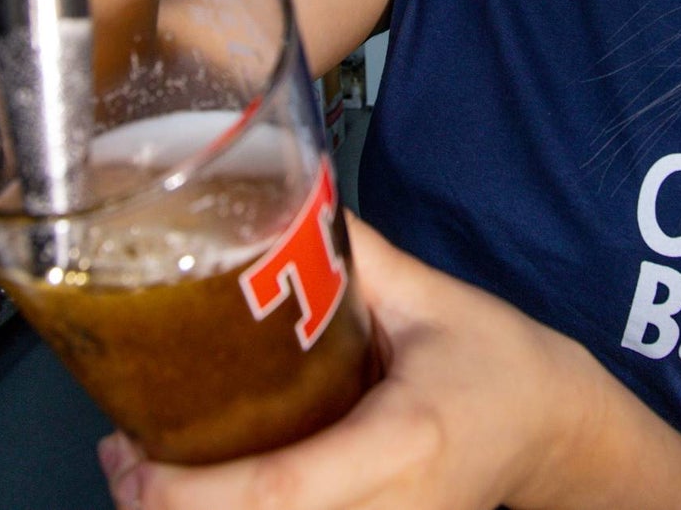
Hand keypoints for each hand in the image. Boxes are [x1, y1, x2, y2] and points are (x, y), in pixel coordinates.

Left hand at [100, 216, 591, 509]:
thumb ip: (354, 255)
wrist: (558, 433)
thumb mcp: (432, 298)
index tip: (131, 458)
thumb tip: (280, 199)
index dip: (188, 494)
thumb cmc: (505, 366)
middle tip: (122, 455)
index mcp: (401, 444)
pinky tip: (204, 489)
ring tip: (147, 469)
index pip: (276, 492)